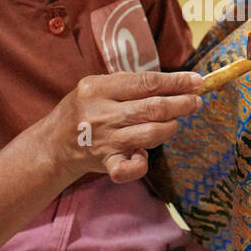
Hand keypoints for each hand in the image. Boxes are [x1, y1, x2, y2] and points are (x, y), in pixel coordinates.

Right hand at [43, 71, 203, 183]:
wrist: (53, 144)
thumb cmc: (83, 110)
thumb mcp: (97, 87)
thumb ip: (129, 85)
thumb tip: (173, 83)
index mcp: (98, 88)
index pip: (146, 82)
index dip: (176, 82)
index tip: (196, 81)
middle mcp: (101, 114)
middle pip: (152, 108)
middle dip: (181, 104)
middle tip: (195, 102)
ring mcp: (104, 140)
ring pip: (150, 134)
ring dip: (170, 128)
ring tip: (174, 122)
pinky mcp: (106, 163)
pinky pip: (131, 169)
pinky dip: (142, 164)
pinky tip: (144, 156)